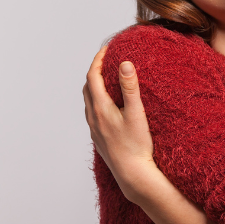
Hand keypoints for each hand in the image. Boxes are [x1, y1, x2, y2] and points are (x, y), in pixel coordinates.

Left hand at [83, 44, 157, 201]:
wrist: (132, 175)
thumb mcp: (136, 114)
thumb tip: (124, 64)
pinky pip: (92, 113)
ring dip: (94, 86)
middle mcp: (93, 117)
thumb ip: (130, 88)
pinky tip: (108, 105)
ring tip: (107, 79)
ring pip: (88, 101)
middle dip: (95, 70)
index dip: (98, 59)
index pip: (92, 76)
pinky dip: (96, 101)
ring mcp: (94, 129)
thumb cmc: (136, 146)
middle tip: (107, 60)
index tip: (106, 49)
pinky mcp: (98, 138)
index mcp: (100, 108)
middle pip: (87, 87)